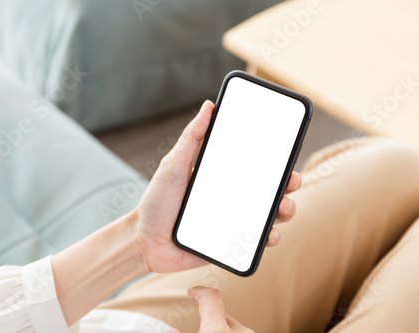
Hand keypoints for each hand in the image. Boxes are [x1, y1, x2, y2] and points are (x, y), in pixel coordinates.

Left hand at [133, 100, 301, 272]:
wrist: (143, 241)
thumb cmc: (156, 202)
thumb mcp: (173, 166)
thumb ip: (191, 138)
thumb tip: (208, 105)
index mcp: (221, 178)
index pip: (253, 167)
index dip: (274, 161)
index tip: (287, 151)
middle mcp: (231, 199)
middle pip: (268, 191)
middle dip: (287, 185)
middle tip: (291, 181)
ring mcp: (232, 222)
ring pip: (268, 216)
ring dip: (285, 211)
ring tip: (284, 208)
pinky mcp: (230, 245)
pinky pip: (255, 243)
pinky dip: (269, 239)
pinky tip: (271, 235)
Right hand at [168, 286, 253, 332]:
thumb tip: (171, 331)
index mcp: (216, 329)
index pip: (210, 296)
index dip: (199, 291)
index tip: (193, 292)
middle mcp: (239, 332)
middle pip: (222, 315)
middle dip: (211, 320)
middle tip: (199, 327)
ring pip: (233, 328)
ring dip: (222, 331)